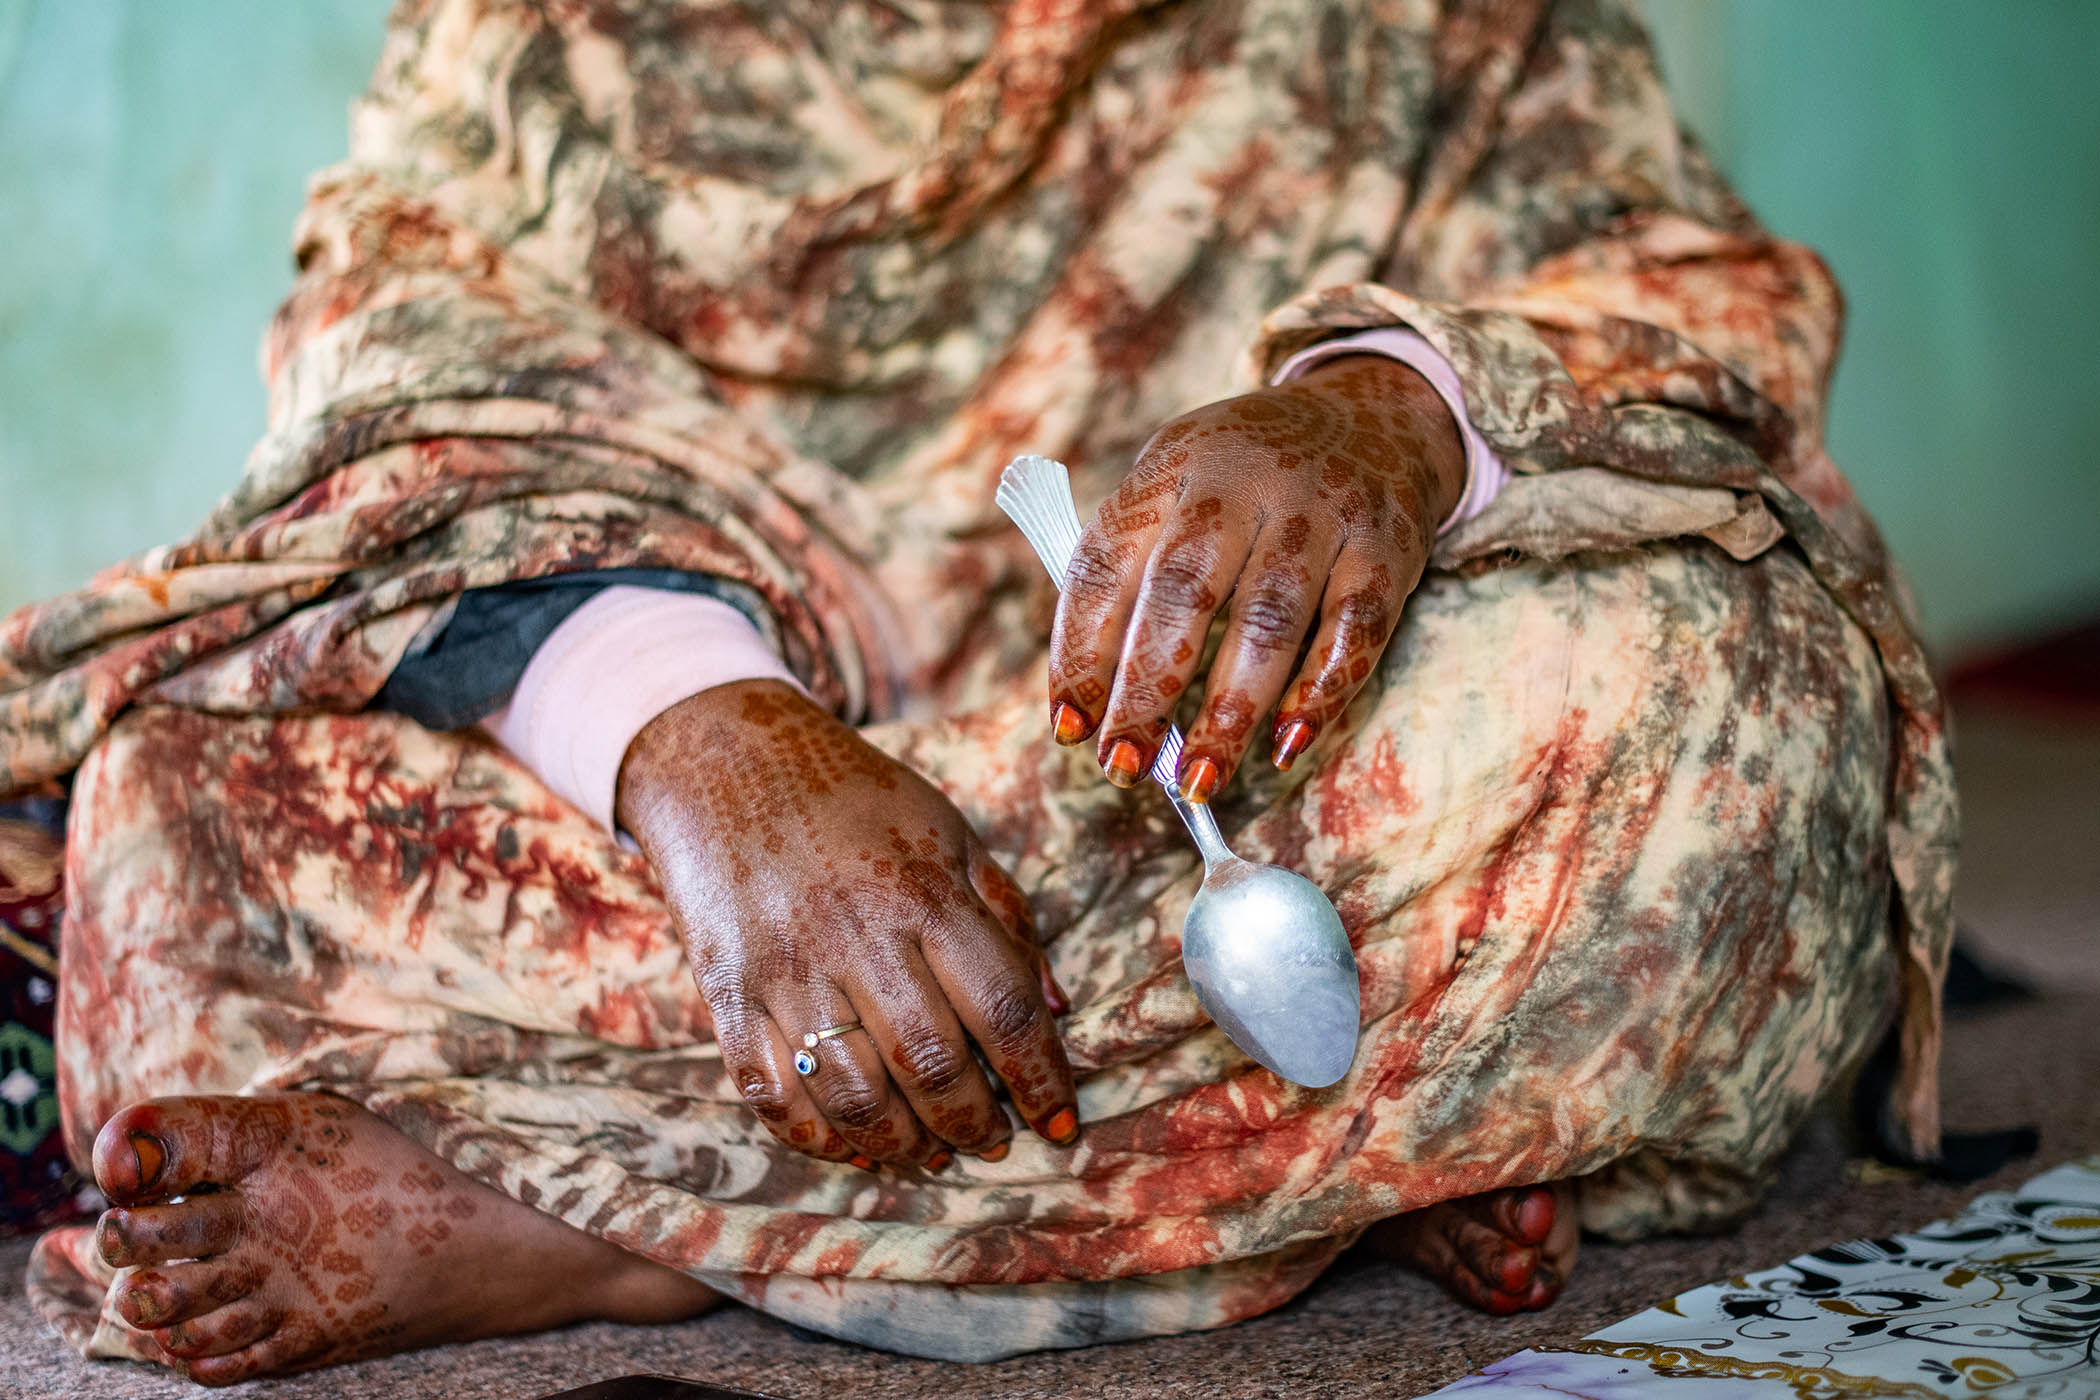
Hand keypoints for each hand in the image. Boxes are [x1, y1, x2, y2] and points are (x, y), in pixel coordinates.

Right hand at [616, 680, 1076, 1169]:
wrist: (725, 759)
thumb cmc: (855, 799)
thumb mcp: (948, 831)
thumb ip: (1005, 916)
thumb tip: (1056, 1007)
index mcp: (925, 895)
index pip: (1004, 1008)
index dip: (1041, 1079)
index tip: (1061, 1124)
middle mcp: (858, 937)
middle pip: (932, 1062)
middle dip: (973, 1122)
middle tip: (992, 1144)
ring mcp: (786, 970)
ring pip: (853, 1093)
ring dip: (902, 1143)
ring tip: (930, 1154)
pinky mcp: (728, 992)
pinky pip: (770, 1091)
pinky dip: (815, 1135)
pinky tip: (852, 1145)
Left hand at [1048, 354, 1465, 800]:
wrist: (1371, 416)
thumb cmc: (1241, 478)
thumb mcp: (1174, 482)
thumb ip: (1133, 567)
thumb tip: (1096, 699)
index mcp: (1170, 466)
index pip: (1105, 563)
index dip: (1080, 651)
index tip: (1069, 727)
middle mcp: (1242, 480)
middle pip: (1183, 593)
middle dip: (1145, 690)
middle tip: (1121, 765)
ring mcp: (1319, 512)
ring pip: (1268, 621)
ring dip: (1227, 712)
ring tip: (1197, 780)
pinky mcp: (1386, 547)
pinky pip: (1352, 632)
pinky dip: (1319, 695)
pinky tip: (1284, 745)